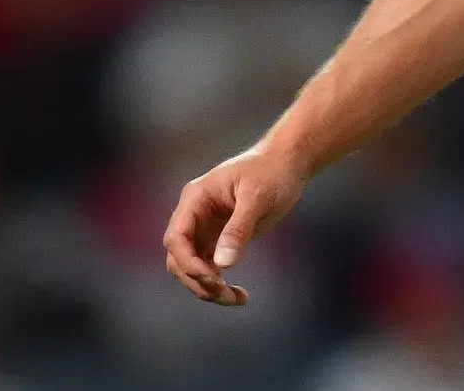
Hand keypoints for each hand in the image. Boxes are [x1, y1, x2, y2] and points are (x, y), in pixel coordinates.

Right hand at [163, 146, 307, 305]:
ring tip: (237, 298)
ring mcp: (205, 229)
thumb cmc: (271, 172)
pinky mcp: (218, 239)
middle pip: (179, 258)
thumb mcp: (257, 197)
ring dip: (208, 288)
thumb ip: (238, 228)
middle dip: (198, 281)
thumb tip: (223, 264)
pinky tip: (239, 294)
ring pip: (192, 268)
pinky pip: (209, 268)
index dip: (188, 262)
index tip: (212, 278)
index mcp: (195, 199)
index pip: (176, 238)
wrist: (287, 164)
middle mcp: (194, 215)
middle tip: (226, 294)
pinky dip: (219, 284)